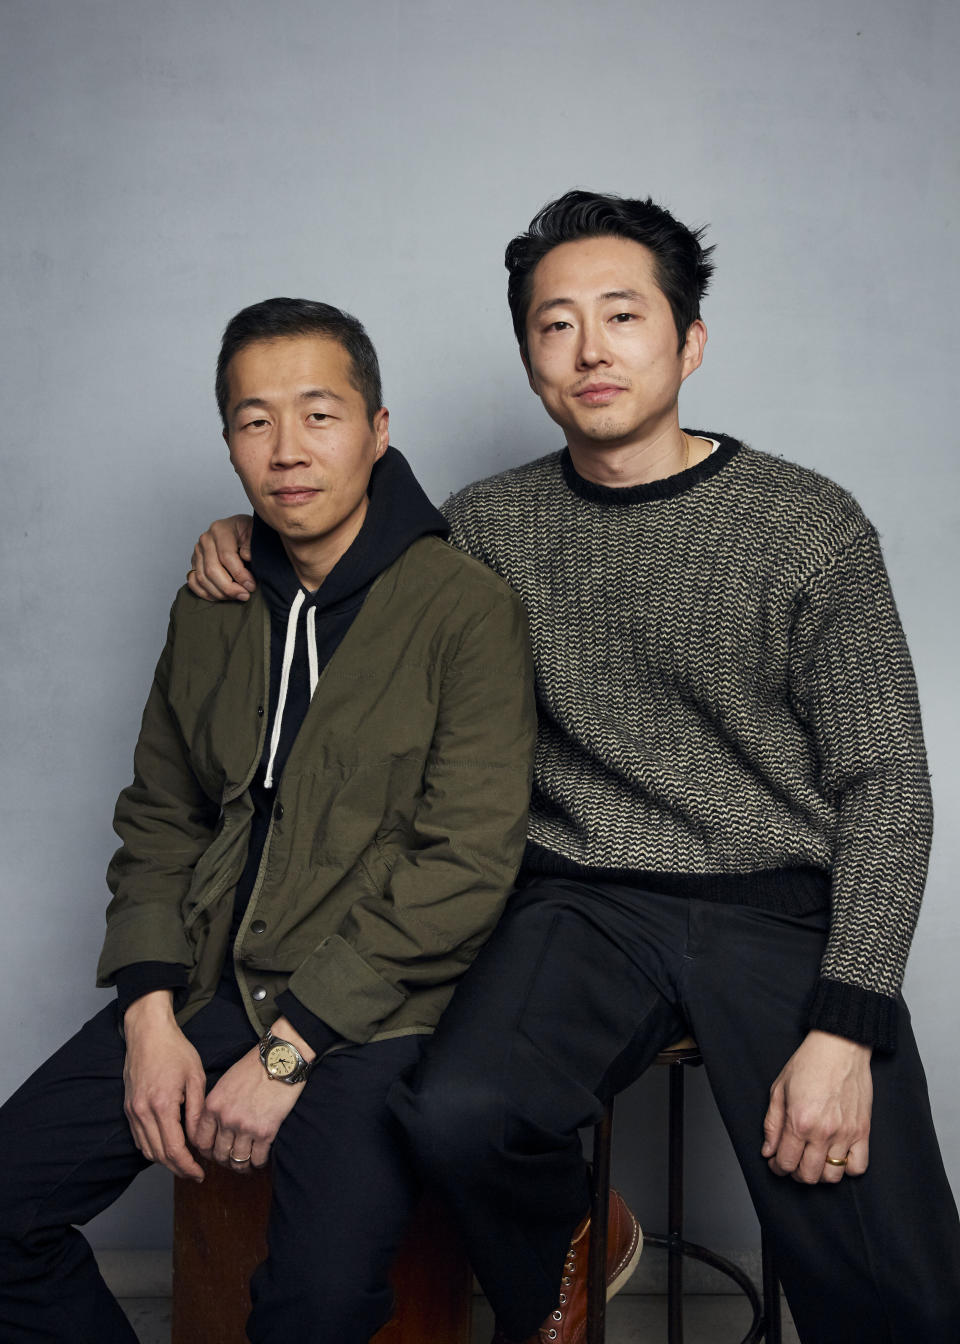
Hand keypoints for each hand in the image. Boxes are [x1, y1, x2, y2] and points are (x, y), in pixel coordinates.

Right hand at [123, 990, 205, 1181]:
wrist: (147, 1033)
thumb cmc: (174, 1050)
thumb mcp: (195, 1077)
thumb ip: (197, 1111)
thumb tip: (200, 1139)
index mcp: (162, 1105)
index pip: (174, 1150)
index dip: (187, 1166)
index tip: (200, 1173)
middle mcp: (143, 1112)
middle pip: (159, 1155)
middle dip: (178, 1168)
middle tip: (195, 1173)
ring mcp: (133, 1111)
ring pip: (147, 1150)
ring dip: (165, 1161)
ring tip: (184, 1162)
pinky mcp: (128, 1108)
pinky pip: (139, 1138)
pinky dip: (153, 1149)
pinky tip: (167, 1147)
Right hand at [187, 514, 254, 601]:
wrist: (240, 530)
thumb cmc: (248, 532)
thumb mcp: (254, 532)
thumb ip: (251, 544)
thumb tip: (246, 556)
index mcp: (220, 530)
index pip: (226, 557)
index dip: (239, 575)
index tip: (251, 586)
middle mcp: (205, 540)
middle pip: (212, 570)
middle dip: (229, 588)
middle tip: (244, 595)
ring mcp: (197, 552)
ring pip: (202, 578)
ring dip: (219, 593)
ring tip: (236, 596)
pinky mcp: (194, 562)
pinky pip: (193, 582)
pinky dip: (205, 593)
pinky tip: (220, 597)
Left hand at [188, 1018, 313, 1172]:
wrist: (281, 1059)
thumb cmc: (254, 1067)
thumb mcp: (225, 1083)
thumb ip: (216, 1106)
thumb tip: (214, 1127)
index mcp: (213, 1105)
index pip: (200, 1141)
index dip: (207, 1151)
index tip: (214, 1152)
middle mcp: (226, 1119)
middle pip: (218, 1154)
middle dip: (224, 1160)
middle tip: (232, 1158)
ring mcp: (246, 1127)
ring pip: (237, 1160)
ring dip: (241, 1165)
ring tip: (246, 1163)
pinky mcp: (266, 1131)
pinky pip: (257, 1159)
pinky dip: (258, 1163)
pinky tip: (260, 1158)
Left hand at [762, 1029, 871, 1183]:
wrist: (840, 1046)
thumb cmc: (809, 1063)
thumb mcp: (779, 1088)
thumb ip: (772, 1123)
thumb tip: (768, 1151)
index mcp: (799, 1121)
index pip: (786, 1162)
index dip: (777, 1167)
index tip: (776, 1162)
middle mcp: (823, 1132)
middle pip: (808, 1175)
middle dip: (795, 1173)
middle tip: (792, 1161)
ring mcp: (846, 1134)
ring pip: (832, 1176)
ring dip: (820, 1174)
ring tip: (814, 1160)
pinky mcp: (863, 1131)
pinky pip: (859, 1167)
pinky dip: (847, 1169)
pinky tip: (837, 1156)